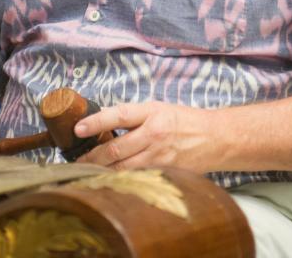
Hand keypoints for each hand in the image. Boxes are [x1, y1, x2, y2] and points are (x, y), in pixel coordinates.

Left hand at [73, 101, 219, 171]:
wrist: (216, 138)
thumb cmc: (184, 121)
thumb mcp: (159, 108)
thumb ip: (133, 116)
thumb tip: (102, 122)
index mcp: (152, 113)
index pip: (119, 115)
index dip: (96, 122)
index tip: (77, 128)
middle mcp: (155, 135)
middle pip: (116, 149)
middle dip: (92, 157)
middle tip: (76, 160)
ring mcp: (160, 157)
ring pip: (123, 169)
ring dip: (102, 172)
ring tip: (86, 172)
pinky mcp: (165, 174)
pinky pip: (138, 179)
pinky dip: (121, 181)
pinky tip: (109, 182)